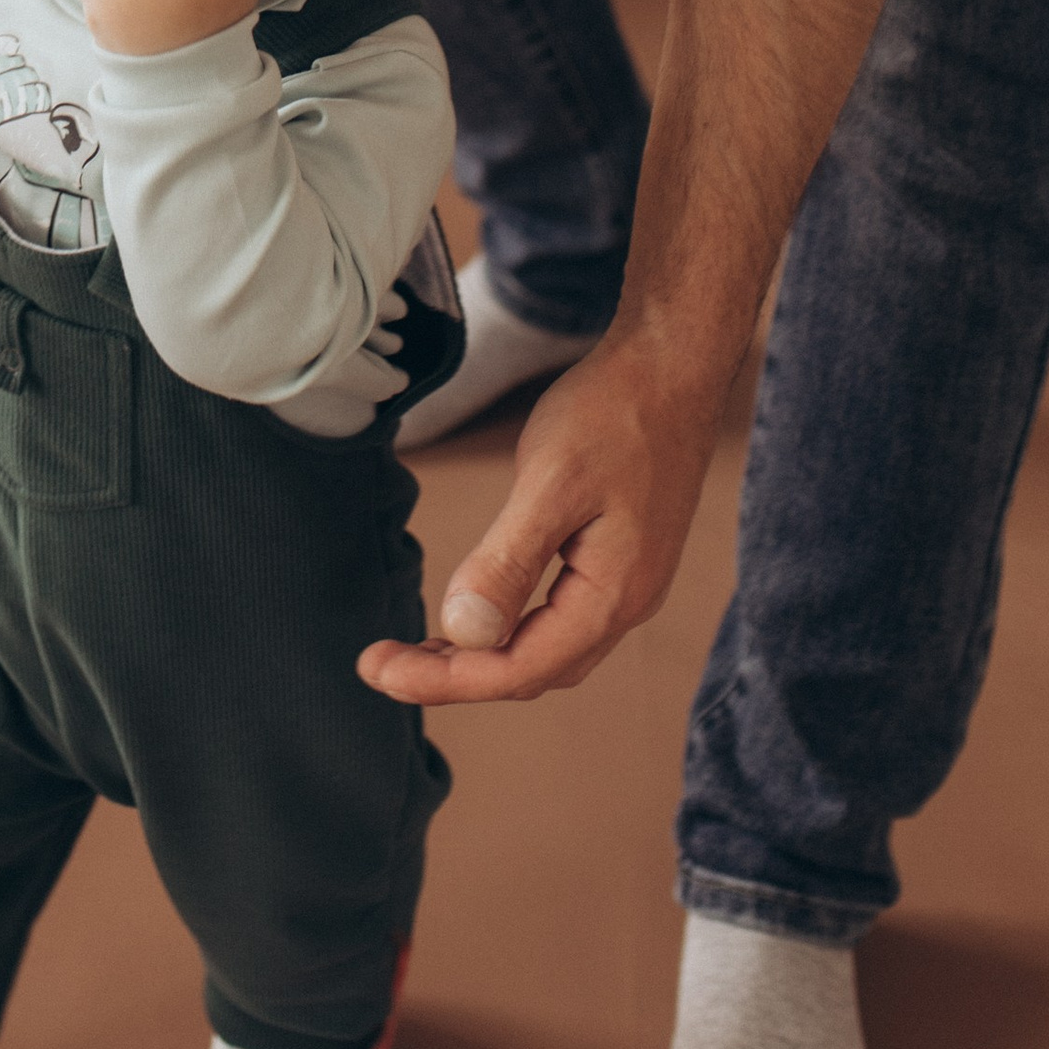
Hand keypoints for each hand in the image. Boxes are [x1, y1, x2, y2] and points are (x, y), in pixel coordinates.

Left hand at [358, 334, 722, 702]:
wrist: (670, 367)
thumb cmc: (613, 414)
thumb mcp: (550, 482)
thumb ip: (509, 562)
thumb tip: (463, 634)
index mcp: (612, 597)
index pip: (519, 669)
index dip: (446, 681)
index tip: (377, 670)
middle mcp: (625, 605)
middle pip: (532, 671)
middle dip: (455, 676)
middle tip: (381, 663)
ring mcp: (626, 584)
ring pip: (545, 650)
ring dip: (480, 658)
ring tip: (415, 651)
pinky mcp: (617, 561)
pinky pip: (556, 618)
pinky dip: (508, 628)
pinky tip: (474, 616)